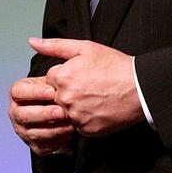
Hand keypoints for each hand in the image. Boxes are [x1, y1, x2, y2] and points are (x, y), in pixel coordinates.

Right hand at [8, 76, 74, 155]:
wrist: (59, 114)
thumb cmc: (54, 94)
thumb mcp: (52, 80)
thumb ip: (55, 73)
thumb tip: (63, 65)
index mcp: (17, 94)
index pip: (18, 91)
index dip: (34, 92)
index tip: (52, 92)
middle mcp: (16, 112)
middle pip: (23, 115)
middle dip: (44, 114)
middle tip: (61, 112)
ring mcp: (23, 130)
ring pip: (33, 133)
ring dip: (53, 130)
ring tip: (70, 124)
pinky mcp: (33, 145)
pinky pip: (42, 146)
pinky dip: (56, 141)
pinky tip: (68, 134)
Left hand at [29, 37, 144, 137]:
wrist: (140, 87)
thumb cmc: (115, 65)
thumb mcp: (85, 47)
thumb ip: (54, 46)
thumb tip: (31, 42)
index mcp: (61, 77)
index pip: (51, 79)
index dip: (66, 76)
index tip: (81, 75)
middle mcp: (65, 99)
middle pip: (56, 97)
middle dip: (68, 92)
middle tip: (90, 87)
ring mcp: (76, 116)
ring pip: (66, 113)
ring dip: (75, 107)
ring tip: (95, 98)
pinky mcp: (87, 130)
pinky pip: (78, 126)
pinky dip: (86, 120)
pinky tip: (99, 109)